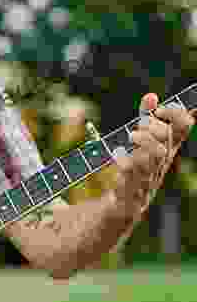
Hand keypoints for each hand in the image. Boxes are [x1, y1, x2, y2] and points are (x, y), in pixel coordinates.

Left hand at [112, 93, 196, 216]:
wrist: (123, 205)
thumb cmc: (135, 170)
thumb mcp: (141, 142)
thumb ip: (146, 118)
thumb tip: (151, 96)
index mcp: (167, 149)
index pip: (184, 127)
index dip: (176, 114)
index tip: (159, 109)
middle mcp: (161, 163)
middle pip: (166, 139)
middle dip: (153, 127)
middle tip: (138, 125)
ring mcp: (149, 177)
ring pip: (155, 156)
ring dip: (143, 142)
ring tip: (130, 136)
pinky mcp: (133, 191)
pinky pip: (132, 173)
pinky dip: (124, 160)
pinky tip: (117, 152)